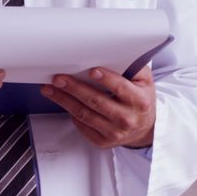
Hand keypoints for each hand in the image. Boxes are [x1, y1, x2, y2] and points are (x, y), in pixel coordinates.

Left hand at [41, 66, 155, 148]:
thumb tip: (115, 54)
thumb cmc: (140, 100)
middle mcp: (127, 118)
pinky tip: (63, 102)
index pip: (121, 88)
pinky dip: (71, 113)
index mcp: (139, 101)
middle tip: (59, 78)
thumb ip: (133, 68)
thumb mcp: (144, 82)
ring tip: (51, 89)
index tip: (92, 71)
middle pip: (96, 101)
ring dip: (65, 100)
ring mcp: (114, 132)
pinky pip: (82, 126)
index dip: (107, 79)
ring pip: (84, 114)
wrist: (144, 128)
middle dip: (74, 88)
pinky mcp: (102, 141)